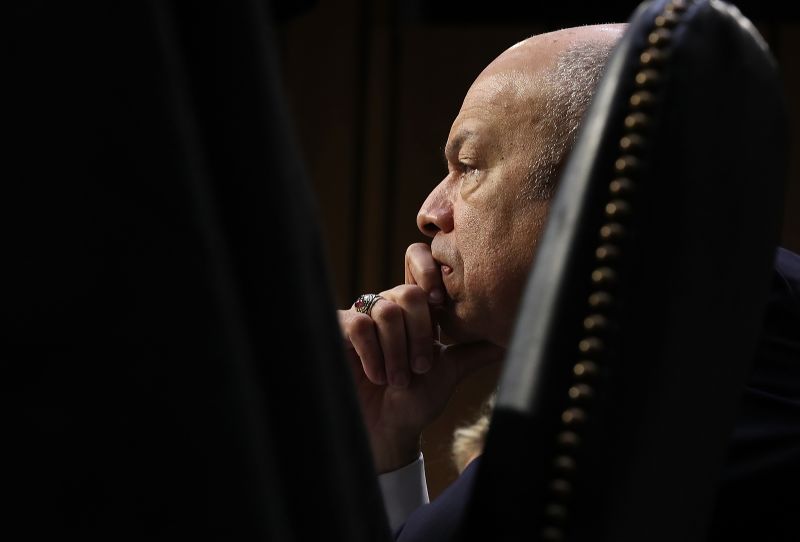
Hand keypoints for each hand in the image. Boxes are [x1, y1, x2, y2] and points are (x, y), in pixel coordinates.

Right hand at [337, 244, 503, 472]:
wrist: (385, 430)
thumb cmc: (416, 400)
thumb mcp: (451, 371)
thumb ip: (476, 350)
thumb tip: (513, 336)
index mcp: (416, 308)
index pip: (420, 263)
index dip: (430, 271)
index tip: (439, 304)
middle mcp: (389, 305)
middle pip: (409, 292)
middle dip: (420, 335)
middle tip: (420, 368)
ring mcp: (362, 316)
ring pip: (386, 312)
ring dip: (397, 352)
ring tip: (398, 381)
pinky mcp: (338, 330)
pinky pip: (358, 325)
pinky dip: (373, 354)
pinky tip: (377, 375)